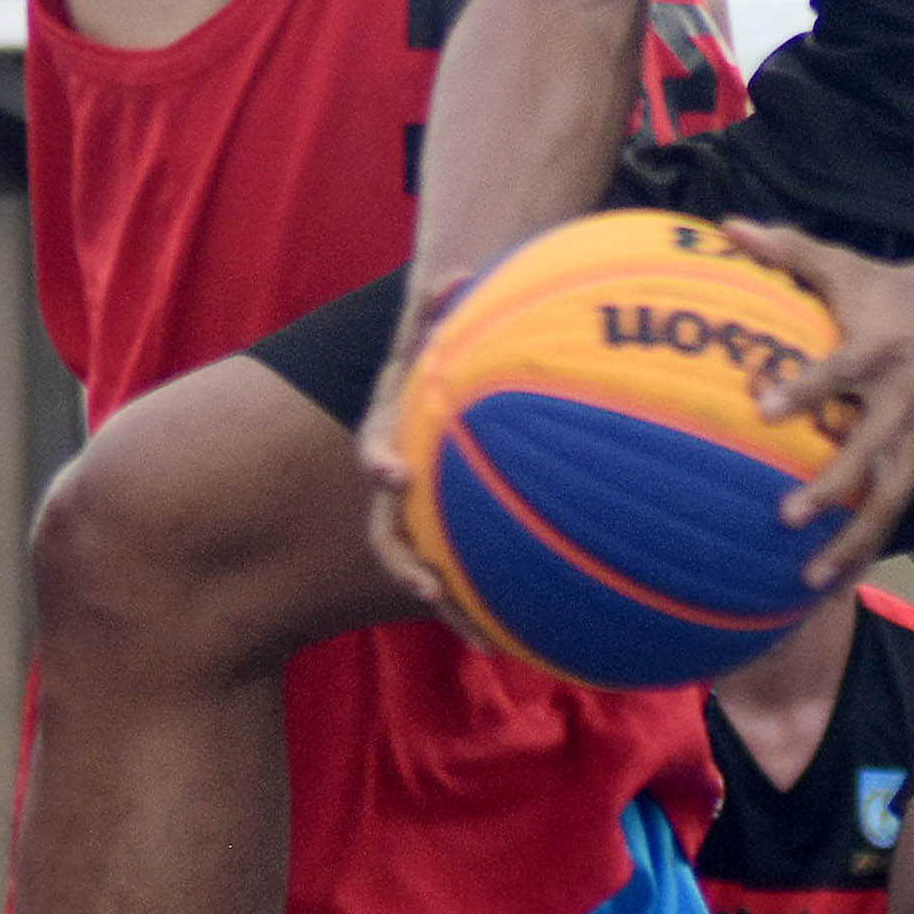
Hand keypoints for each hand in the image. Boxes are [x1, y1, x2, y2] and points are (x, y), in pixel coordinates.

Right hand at [354, 281, 505, 651]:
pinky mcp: (458, 536)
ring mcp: (427, 516)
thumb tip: (453, 269)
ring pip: (431, 570)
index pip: (377, 451)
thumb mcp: (435, 326)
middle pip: (392, 534)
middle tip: (430, 588)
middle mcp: (403, 486)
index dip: (380, 462)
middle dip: (409, 564)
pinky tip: (536, 638)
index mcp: (395, 437)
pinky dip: (495, 606)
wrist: (448, 381)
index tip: (392, 473)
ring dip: (454, 606)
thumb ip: (437, 303)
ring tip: (487, 644)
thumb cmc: (446, 350)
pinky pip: (473, 576)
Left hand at [724, 218, 913, 591]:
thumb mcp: (842, 263)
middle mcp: (904, 395)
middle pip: (873, 449)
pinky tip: (840, 579)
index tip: (762, 409)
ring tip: (814, 578)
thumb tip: (728, 225)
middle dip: (834, 487)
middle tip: (785, 516)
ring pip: (893, 493)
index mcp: (878, 347)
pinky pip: (900, 505)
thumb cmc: (886, 289)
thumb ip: (786, 248)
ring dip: (857, 537)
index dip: (804, 389)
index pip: (838, 371)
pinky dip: (873, 543)